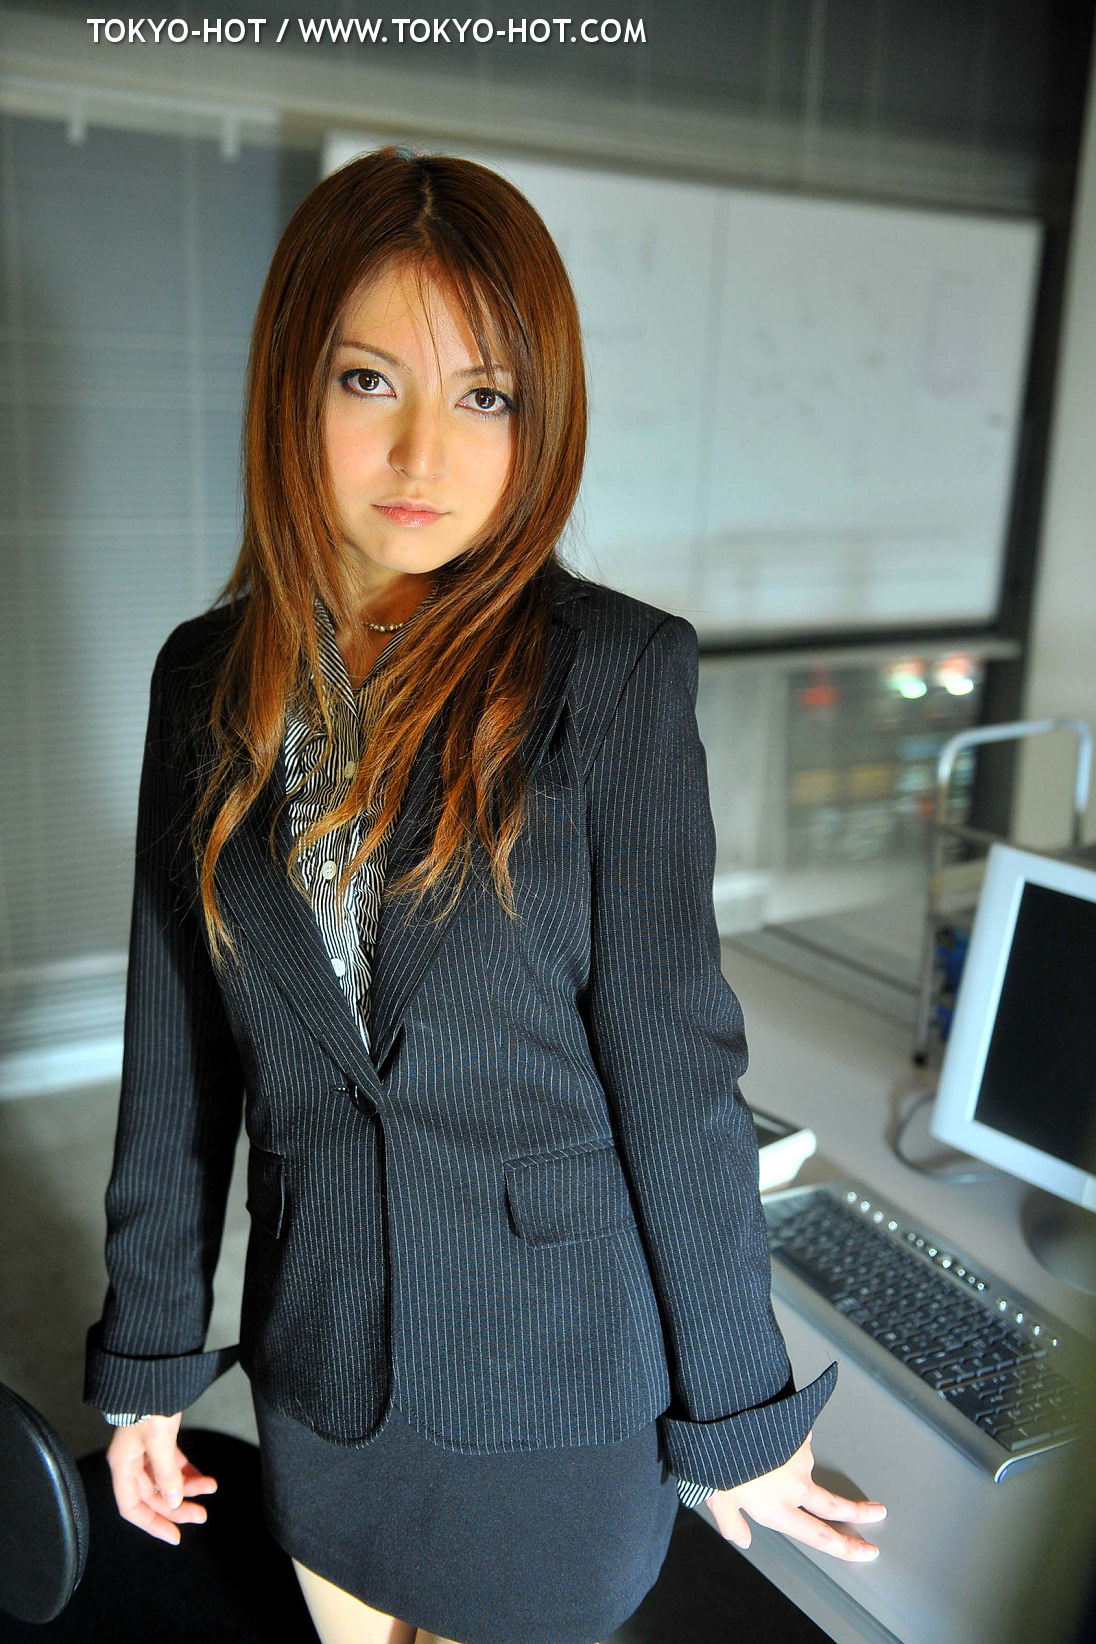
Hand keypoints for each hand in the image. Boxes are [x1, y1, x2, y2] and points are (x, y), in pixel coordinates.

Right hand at [105, 1412, 218, 1545]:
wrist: (154, 1372)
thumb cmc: (149, 1402)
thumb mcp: (158, 1439)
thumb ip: (166, 1472)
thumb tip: (174, 1502)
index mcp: (122, 1465)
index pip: (132, 1507)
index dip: (152, 1524)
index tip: (174, 1536)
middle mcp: (132, 1462)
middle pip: (153, 1497)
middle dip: (178, 1507)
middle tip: (202, 1515)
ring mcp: (146, 1452)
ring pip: (167, 1482)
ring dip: (188, 1488)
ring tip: (211, 1488)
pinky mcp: (160, 1441)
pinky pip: (174, 1466)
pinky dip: (188, 1473)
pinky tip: (205, 1479)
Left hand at [706, 1431, 886, 1562]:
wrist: (724, 1411)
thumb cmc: (716, 1456)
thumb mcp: (715, 1496)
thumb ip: (732, 1522)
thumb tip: (743, 1539)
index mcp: (777, 1508)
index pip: (819, 1535)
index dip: (846, 1547)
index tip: (867, 1550)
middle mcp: (795, 1486)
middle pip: (834, 1504)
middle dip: (859, 1511)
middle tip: (878, 1511)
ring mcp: (800, 1457)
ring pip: (800, 1464)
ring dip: (785, 1460)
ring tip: (752, 1449)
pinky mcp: (798, 1430)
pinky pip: (791, 1436)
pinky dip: (780, 1437)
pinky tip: (760, 1430)